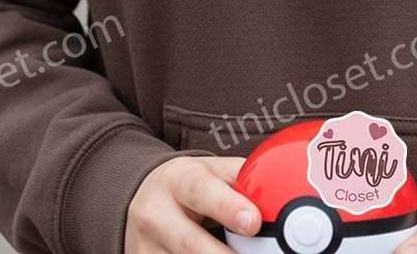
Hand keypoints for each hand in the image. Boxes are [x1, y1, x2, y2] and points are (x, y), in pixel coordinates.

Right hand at [125, 155, 259, 253]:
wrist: (141, 198)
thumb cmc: (187, 184)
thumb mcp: (209, 170)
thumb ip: (239, 178)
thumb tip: (275, 193)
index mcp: (177, 180)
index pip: (201, 191)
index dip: (227, 207)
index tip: (253, 222)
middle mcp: (157, 214)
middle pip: (189, 242)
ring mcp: (148, 247)